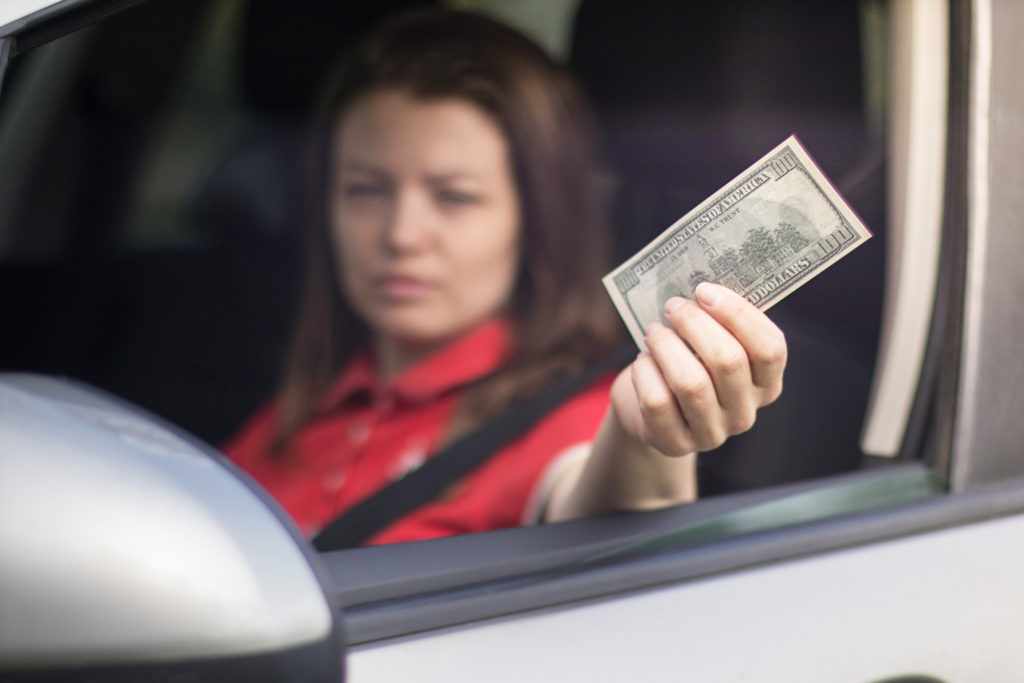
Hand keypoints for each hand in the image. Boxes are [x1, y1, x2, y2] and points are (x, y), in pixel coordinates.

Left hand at [610, 282, 786, 455]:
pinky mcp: (674, 442)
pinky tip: (643, 360)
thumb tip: (701, 287)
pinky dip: (645, 372)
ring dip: (666, 346)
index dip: (738, 314)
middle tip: (673, 305)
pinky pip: (658, 402)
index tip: (705, 290)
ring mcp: (711, 433)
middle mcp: (744, 413)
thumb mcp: (707, 345)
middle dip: (695, 324)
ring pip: (691, 383)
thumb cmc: (686, 364)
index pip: (770, 349)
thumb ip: (716, 321)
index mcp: (765, 384)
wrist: (648, 410)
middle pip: (728, 361)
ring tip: (653, 331)